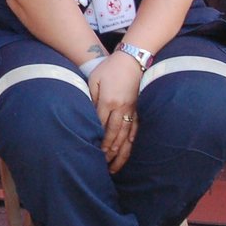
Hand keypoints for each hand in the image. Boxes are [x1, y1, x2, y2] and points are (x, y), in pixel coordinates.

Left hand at [88, 51, 141, 173]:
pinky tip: (127, 149)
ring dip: (119, 152)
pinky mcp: (137, 109)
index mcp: (109, 101)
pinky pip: (135, 129)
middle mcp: (122, 108)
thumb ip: (90, 98)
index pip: (101, 126)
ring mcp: (131, 110)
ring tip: (113, 166)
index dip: (97, 141)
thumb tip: (87, 115)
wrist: (132, 60)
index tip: (92, 153)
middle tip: (101, 166)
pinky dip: (130, 141)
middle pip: (114, 135)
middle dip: (107, 152)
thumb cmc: (109, 68)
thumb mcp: (94, 80)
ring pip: (125, 136)